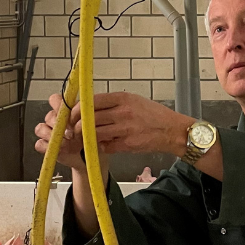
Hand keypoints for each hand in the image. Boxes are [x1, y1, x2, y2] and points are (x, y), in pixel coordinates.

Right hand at [34, 108, 93, 170]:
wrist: (87, 157)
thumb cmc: (89, 139)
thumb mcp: (91, 128)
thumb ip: (85, 121)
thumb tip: (82, 120)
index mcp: (65, 111)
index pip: (55, 100)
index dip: (59, 106)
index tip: (69, 115)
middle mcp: (55, 120)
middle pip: (49, 116)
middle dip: (59, 125)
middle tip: (71, 133)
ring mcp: (48, 132)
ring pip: (40, 129)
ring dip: (52, 137)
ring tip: (66, 144)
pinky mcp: (45, 145)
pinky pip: (39, 144)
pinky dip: (48, 148)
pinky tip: (58, 150)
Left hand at [68, 92, 194, 155]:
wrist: (172, 131)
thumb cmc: (154, 115)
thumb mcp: (135, 101)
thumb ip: (114, 103)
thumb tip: (90, 106)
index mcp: (123, 98)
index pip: (92, 101)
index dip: (78, 108)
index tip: (71, 113)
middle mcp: (123, 112)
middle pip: (90, 118)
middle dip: (77, 124)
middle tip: (73, 128)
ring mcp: (125, 129)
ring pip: (95, 133)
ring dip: (87, 137)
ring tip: (85, 137)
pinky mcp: (127, 144)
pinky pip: (106, 146)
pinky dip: (101, 146)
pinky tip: (104, 144)